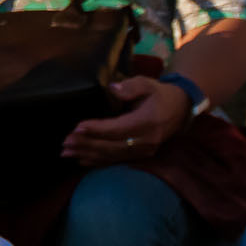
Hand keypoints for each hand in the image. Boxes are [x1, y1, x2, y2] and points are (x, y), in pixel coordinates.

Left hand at [63, 77, 188, 165]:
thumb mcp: (148, 84)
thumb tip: (113, 89)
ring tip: (67, 152)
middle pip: (112, 145)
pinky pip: (116, 160)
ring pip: (112, 155)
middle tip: (65, 142)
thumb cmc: (159, 94)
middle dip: (87, 144)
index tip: (78, 127)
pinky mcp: (141, 155)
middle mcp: (146, 140)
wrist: (180, 109)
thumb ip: (132, 86)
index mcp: (147, 122)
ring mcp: (144, 150)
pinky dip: (97, 161)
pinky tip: (81, 160)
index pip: (118, 128)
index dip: (97, 129)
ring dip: (88, 154)